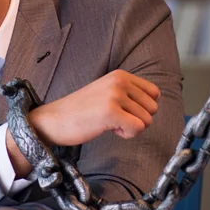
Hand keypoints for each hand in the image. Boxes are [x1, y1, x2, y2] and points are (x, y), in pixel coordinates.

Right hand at [29, 70, 159, 145]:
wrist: (54, 120)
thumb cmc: (81, 110)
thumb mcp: (107, 91)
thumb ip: (129, 93)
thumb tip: (155, 103)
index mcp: (120, 75)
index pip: (154, 93)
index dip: (142, 107)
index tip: (123, 110)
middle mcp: (119, 81)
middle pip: (153, 108)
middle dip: (137, 119)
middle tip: (114, 118)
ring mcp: (115, 95)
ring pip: (146, 121)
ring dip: (129, 127)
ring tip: (107, 122)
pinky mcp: (111, 112)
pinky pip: (137, 129)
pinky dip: (126, 134)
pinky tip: (108, 128)